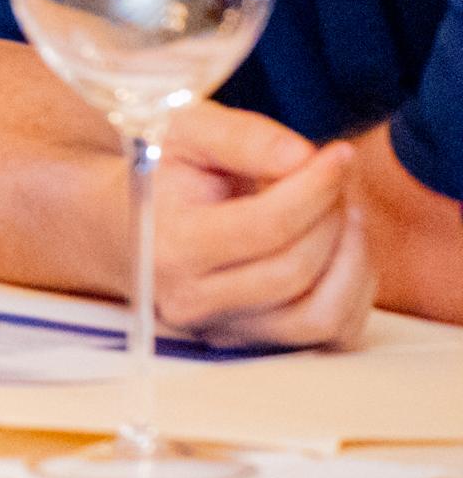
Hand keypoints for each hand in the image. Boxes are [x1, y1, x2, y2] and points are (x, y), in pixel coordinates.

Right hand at [145, 103, 379, 348]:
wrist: (124, 224)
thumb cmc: (164, 172)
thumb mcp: (186, 132)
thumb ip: (242, 136)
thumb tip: (303, 157)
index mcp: (167, 246)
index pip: (264, 227)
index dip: (316, 188)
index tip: (339, 154)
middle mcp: (191, 301)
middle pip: (295, 269)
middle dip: (332, 217)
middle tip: (334, 179)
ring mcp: (224, 332)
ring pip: (321, 314)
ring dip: (352, 257)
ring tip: (343, 212)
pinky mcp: (258, 346)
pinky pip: (335, 333)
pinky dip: (353, 288)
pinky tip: (338, 248)